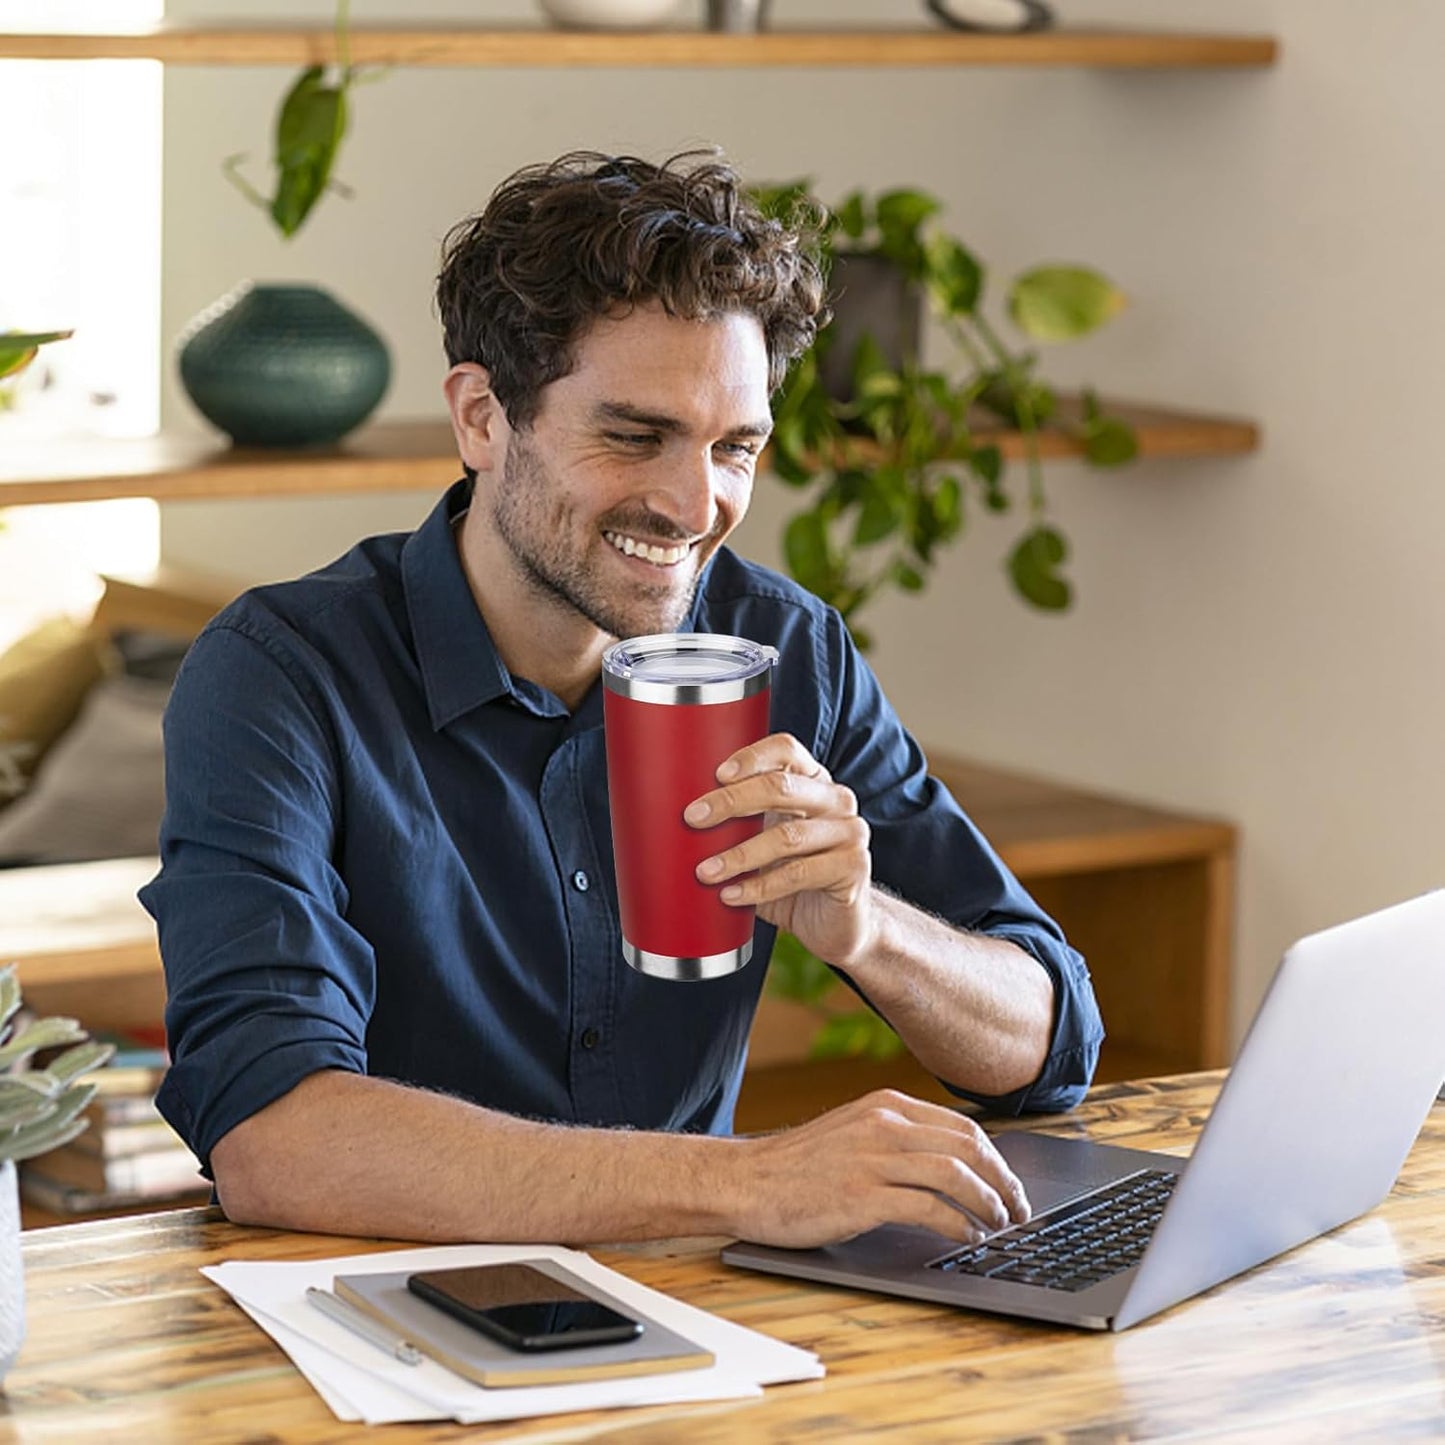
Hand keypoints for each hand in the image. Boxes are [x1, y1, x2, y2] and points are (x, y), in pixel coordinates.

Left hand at [684, 732, 873, 967]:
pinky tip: (732, 895)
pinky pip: (798, 874)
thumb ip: (737, 825)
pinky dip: (759, 887)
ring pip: (786, 836)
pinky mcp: (853, 868)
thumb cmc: (793, 877)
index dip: (751, 757)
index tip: (715, 774)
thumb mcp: (765, 842)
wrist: (838, 923)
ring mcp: (850, 832)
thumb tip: (670, 821)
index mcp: (813, 780)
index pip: (785, 749)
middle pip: (781, 787)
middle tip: (693, 819)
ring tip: (705, 871)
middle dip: (730, 802)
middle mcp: (836, 799)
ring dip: (738, 855)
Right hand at [732, 1090, 1030, 1247]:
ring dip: (988, 1203)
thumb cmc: (797, 1165)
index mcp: (885, 1105)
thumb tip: (950, 1164)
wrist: (747, 1181)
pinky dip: (956, 1224)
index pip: (962, 1126)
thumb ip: (896, 1138)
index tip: (1009, 1184)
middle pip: (968, 1146)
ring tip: (999, 1225)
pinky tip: (964, 1236)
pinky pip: (928, 1208)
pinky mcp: (861, 1195)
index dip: (996, 1159)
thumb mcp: (852, 1131)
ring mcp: (872, 1158)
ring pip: (955, 1174)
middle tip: (1018, 1209)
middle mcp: (884, 1124)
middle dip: (1003, 1181)